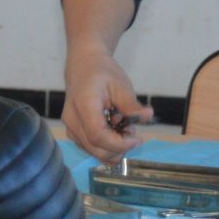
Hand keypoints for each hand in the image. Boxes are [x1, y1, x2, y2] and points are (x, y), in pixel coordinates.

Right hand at [64, 45, 147, 160]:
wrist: (83, 66)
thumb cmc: (102, 73)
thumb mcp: (121, 85)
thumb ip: (132, 104)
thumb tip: (148, 116)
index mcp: (83, 105)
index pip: (98, 135)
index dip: (119, 143)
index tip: (137, 139)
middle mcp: (72, 119)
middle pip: (96, 149)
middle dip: (119, 148)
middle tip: (133, 134)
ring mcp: (70, 128)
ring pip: (93, 152)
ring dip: (114, 149)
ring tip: (124, 130)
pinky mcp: (73, 133)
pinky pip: (91, 148)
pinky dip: (107, 147)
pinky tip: (115, 133)